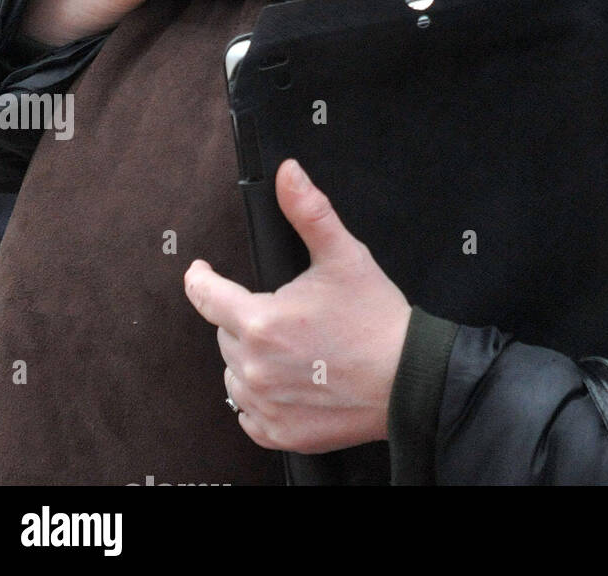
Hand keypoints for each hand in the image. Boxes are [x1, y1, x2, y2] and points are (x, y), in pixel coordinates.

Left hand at [184, 158, 411, 453]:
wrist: (407, 378)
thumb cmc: (376, 319)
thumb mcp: (344, 255)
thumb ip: (309, 211)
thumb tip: (288, 173)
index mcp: (260, 321)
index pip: (206, 296)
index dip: (200, 278)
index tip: (200, 271)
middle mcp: (253, 366)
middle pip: (225, 334)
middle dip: (246, 319)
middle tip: (287, 314)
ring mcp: (263, 404)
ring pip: (235, 373)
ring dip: (252, 358)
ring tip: (294, 348)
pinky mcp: (277, 432)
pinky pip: (249, 412)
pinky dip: (263, 397)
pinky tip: (294, 381)